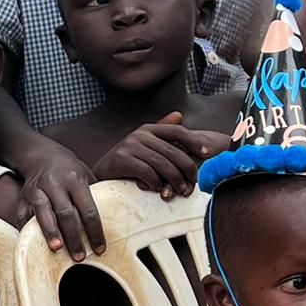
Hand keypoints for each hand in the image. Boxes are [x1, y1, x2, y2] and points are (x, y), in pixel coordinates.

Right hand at [10, 136, 104, 257]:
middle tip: (79, 257)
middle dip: (73, 236)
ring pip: (43, 212)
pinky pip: (22, 215)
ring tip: (56, 248)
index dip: (95, 231)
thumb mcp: (86, 176)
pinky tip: (32, 243)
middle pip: (65, 213)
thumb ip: (95, 196)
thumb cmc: (70, 172)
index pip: (88, 209)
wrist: (42, 156)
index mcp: (76, 180)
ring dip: (50, 231)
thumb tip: (114, 224)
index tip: (100, 249)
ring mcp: (37, 190)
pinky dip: (26, 229)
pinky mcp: (23, 197)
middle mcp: (55, 183)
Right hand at [94, 115, 232, 199]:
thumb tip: (179, 115)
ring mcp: (130, 146)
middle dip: (186, 168)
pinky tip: (158, 189)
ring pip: (162, 164)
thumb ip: (162, 131)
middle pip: (172, 151)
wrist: (100, 172)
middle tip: (193, 182)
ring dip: (174, 180)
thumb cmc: (128, 161)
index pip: (176, 131)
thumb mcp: (145, 144)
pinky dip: (155, 183)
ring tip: (180, 190)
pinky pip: (147, 173)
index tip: (205, 154)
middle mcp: (140, 134)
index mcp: (148, 129)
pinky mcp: (122, 160)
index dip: (193, 141)